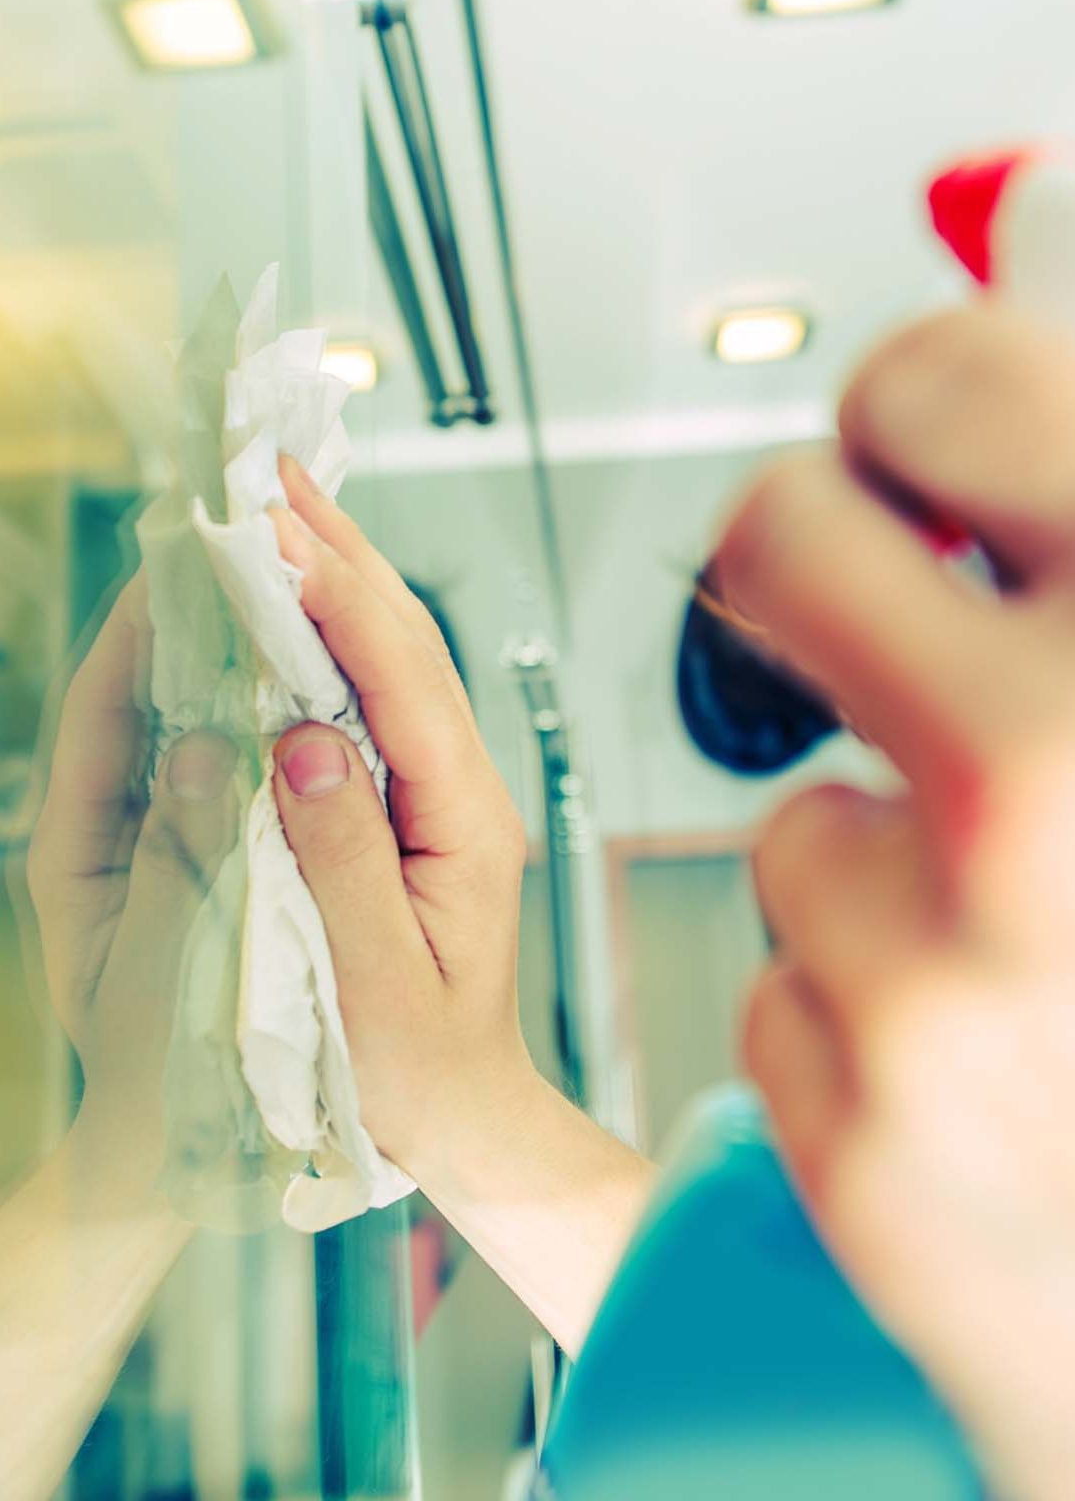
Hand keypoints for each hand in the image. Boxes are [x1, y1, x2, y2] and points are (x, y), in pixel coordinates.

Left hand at [1, 579, 239, 1499]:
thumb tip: (208, 749)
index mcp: (76, 854)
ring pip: (199, 724)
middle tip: (251, 540)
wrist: (183, 1156)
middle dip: (194, 621)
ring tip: (293, 587)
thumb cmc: (167, 1083)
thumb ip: (182, 865)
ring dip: (240, 658)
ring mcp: (167, 839)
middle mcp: (114, 830)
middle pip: (148, 699)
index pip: (101, 715)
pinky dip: (278, 720)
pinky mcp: (217, 855)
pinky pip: (246, 769)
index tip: (186, 554)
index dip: (140, 631)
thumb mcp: (167, 976)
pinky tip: (324, 683)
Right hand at [271, 457, 653, 1352]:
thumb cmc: (418, 1070)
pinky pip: (375, 697)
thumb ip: (340, 858)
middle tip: (267, 469)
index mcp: (467, 821)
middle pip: (405, 642)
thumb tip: (300, 738)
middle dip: (338, 549)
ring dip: (336, 576)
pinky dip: (331, 635)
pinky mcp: (414, 802)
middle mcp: (466, 786)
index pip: (404, 678)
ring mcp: (445, 789)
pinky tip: (291, 601)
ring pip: (393, 657)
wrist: (464, 1114)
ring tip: (272, 504)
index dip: (337, 592)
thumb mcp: (374, 983)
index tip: (272, 522)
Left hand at [715, 304, 1074, 1497]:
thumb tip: (1013, 189)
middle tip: (896, 642)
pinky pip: (788, 992)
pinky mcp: (872, 1148)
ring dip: (890, 865)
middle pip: (782, 543)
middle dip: (828, 578)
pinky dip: (870, 1018)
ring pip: (796, 816)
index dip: (925, 418)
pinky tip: (998, 1079)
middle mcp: (1066, 788)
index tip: (934, 469)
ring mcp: (960, 984)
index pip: (948, 382)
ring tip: (1039, 957)